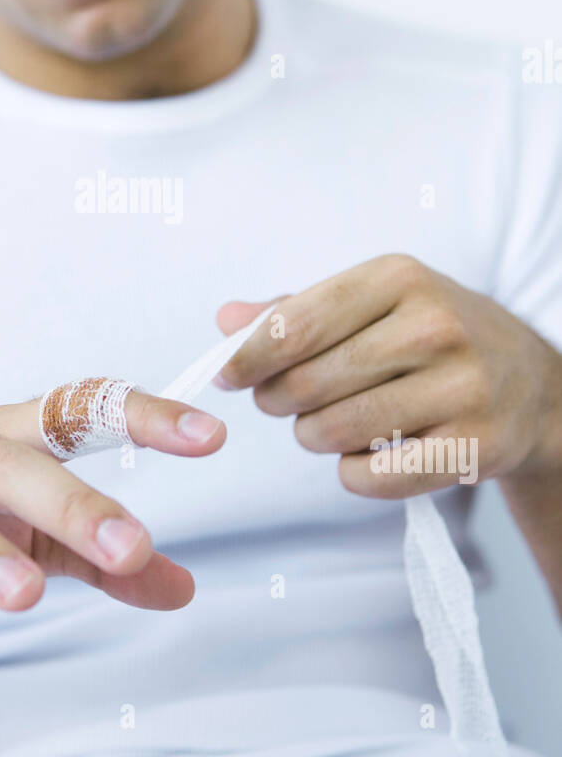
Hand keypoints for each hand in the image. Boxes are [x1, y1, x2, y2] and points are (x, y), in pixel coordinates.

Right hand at [0, 391, 224, 668]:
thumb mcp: (23, 535)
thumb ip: (98, 559)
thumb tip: (181, 586)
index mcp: (0, 438)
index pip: (77, 410)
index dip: (142, 416)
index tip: (209, 437)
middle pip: (11, 465)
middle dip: (73, 504)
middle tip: (132, 546)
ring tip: (27, 597)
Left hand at [214, 253, 561, 498]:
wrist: (533, 384)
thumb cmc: (433, 336)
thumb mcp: (373, 301)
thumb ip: (296, 310)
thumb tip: (226, 322)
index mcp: (399, 278)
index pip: (296, 325)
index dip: (247, 357)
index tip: (227, 375)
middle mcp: (433, 327)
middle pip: (305, 382)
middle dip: (277, 400)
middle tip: (283, 402)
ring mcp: (459, 388)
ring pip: (332, 431)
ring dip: (312, 436)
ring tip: (327, 424)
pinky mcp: (473, 446)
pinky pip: (371, 478)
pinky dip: (350, 474)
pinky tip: (362, 456)